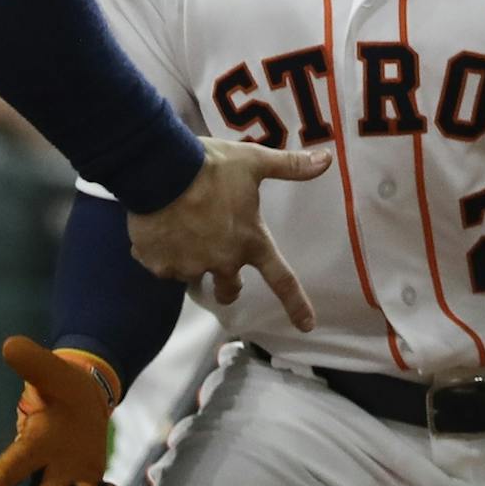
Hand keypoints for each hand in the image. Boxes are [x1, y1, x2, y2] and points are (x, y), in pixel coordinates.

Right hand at [0, 337, 151, 485]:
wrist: (78, 396)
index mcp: (35, 442)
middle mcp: (48, 467)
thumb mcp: (50, 371)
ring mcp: (70, 478)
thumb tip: (10, 345)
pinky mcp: (90, 482)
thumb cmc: (59, 386)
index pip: (16, 459)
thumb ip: (32, 362)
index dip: (3, 474)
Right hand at [127, 137, 332, 326]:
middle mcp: (222, 262)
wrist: (159, 169)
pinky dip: (160, 252)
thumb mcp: (253, 162)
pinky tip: (157, 229)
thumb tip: (327, 159)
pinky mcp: (160, 265)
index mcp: (250, 241)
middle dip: (226, 284)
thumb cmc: (211, 166)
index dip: (296, 304)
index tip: (307, 325)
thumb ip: (289, 167)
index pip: (281, 280)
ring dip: (190, 260)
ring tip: (179, 231)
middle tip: (216, 261)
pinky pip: (161, 266)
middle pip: (229, 289)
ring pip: (192, 275)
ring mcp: (189, 267)